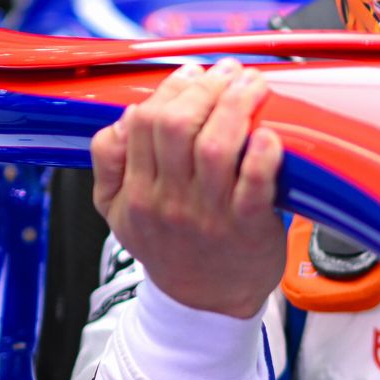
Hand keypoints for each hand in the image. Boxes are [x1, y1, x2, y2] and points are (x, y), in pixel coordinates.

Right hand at [91, 60, 285, 317]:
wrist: (203, 306)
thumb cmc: (172, 248)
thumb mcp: (118, 214)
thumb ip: (109, 165)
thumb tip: (123, 118)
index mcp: (136, 192)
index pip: (143, 123)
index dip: (170, 89)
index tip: (194, 73)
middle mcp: (168, 200)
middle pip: (176, 127)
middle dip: (205, 89)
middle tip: (229, 73)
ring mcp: (208, 214)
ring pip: (216, 146)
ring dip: (236, 107)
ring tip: (253, 86)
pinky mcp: (247, 228)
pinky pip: (254, 184)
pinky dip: (264, 155)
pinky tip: (270, 134)